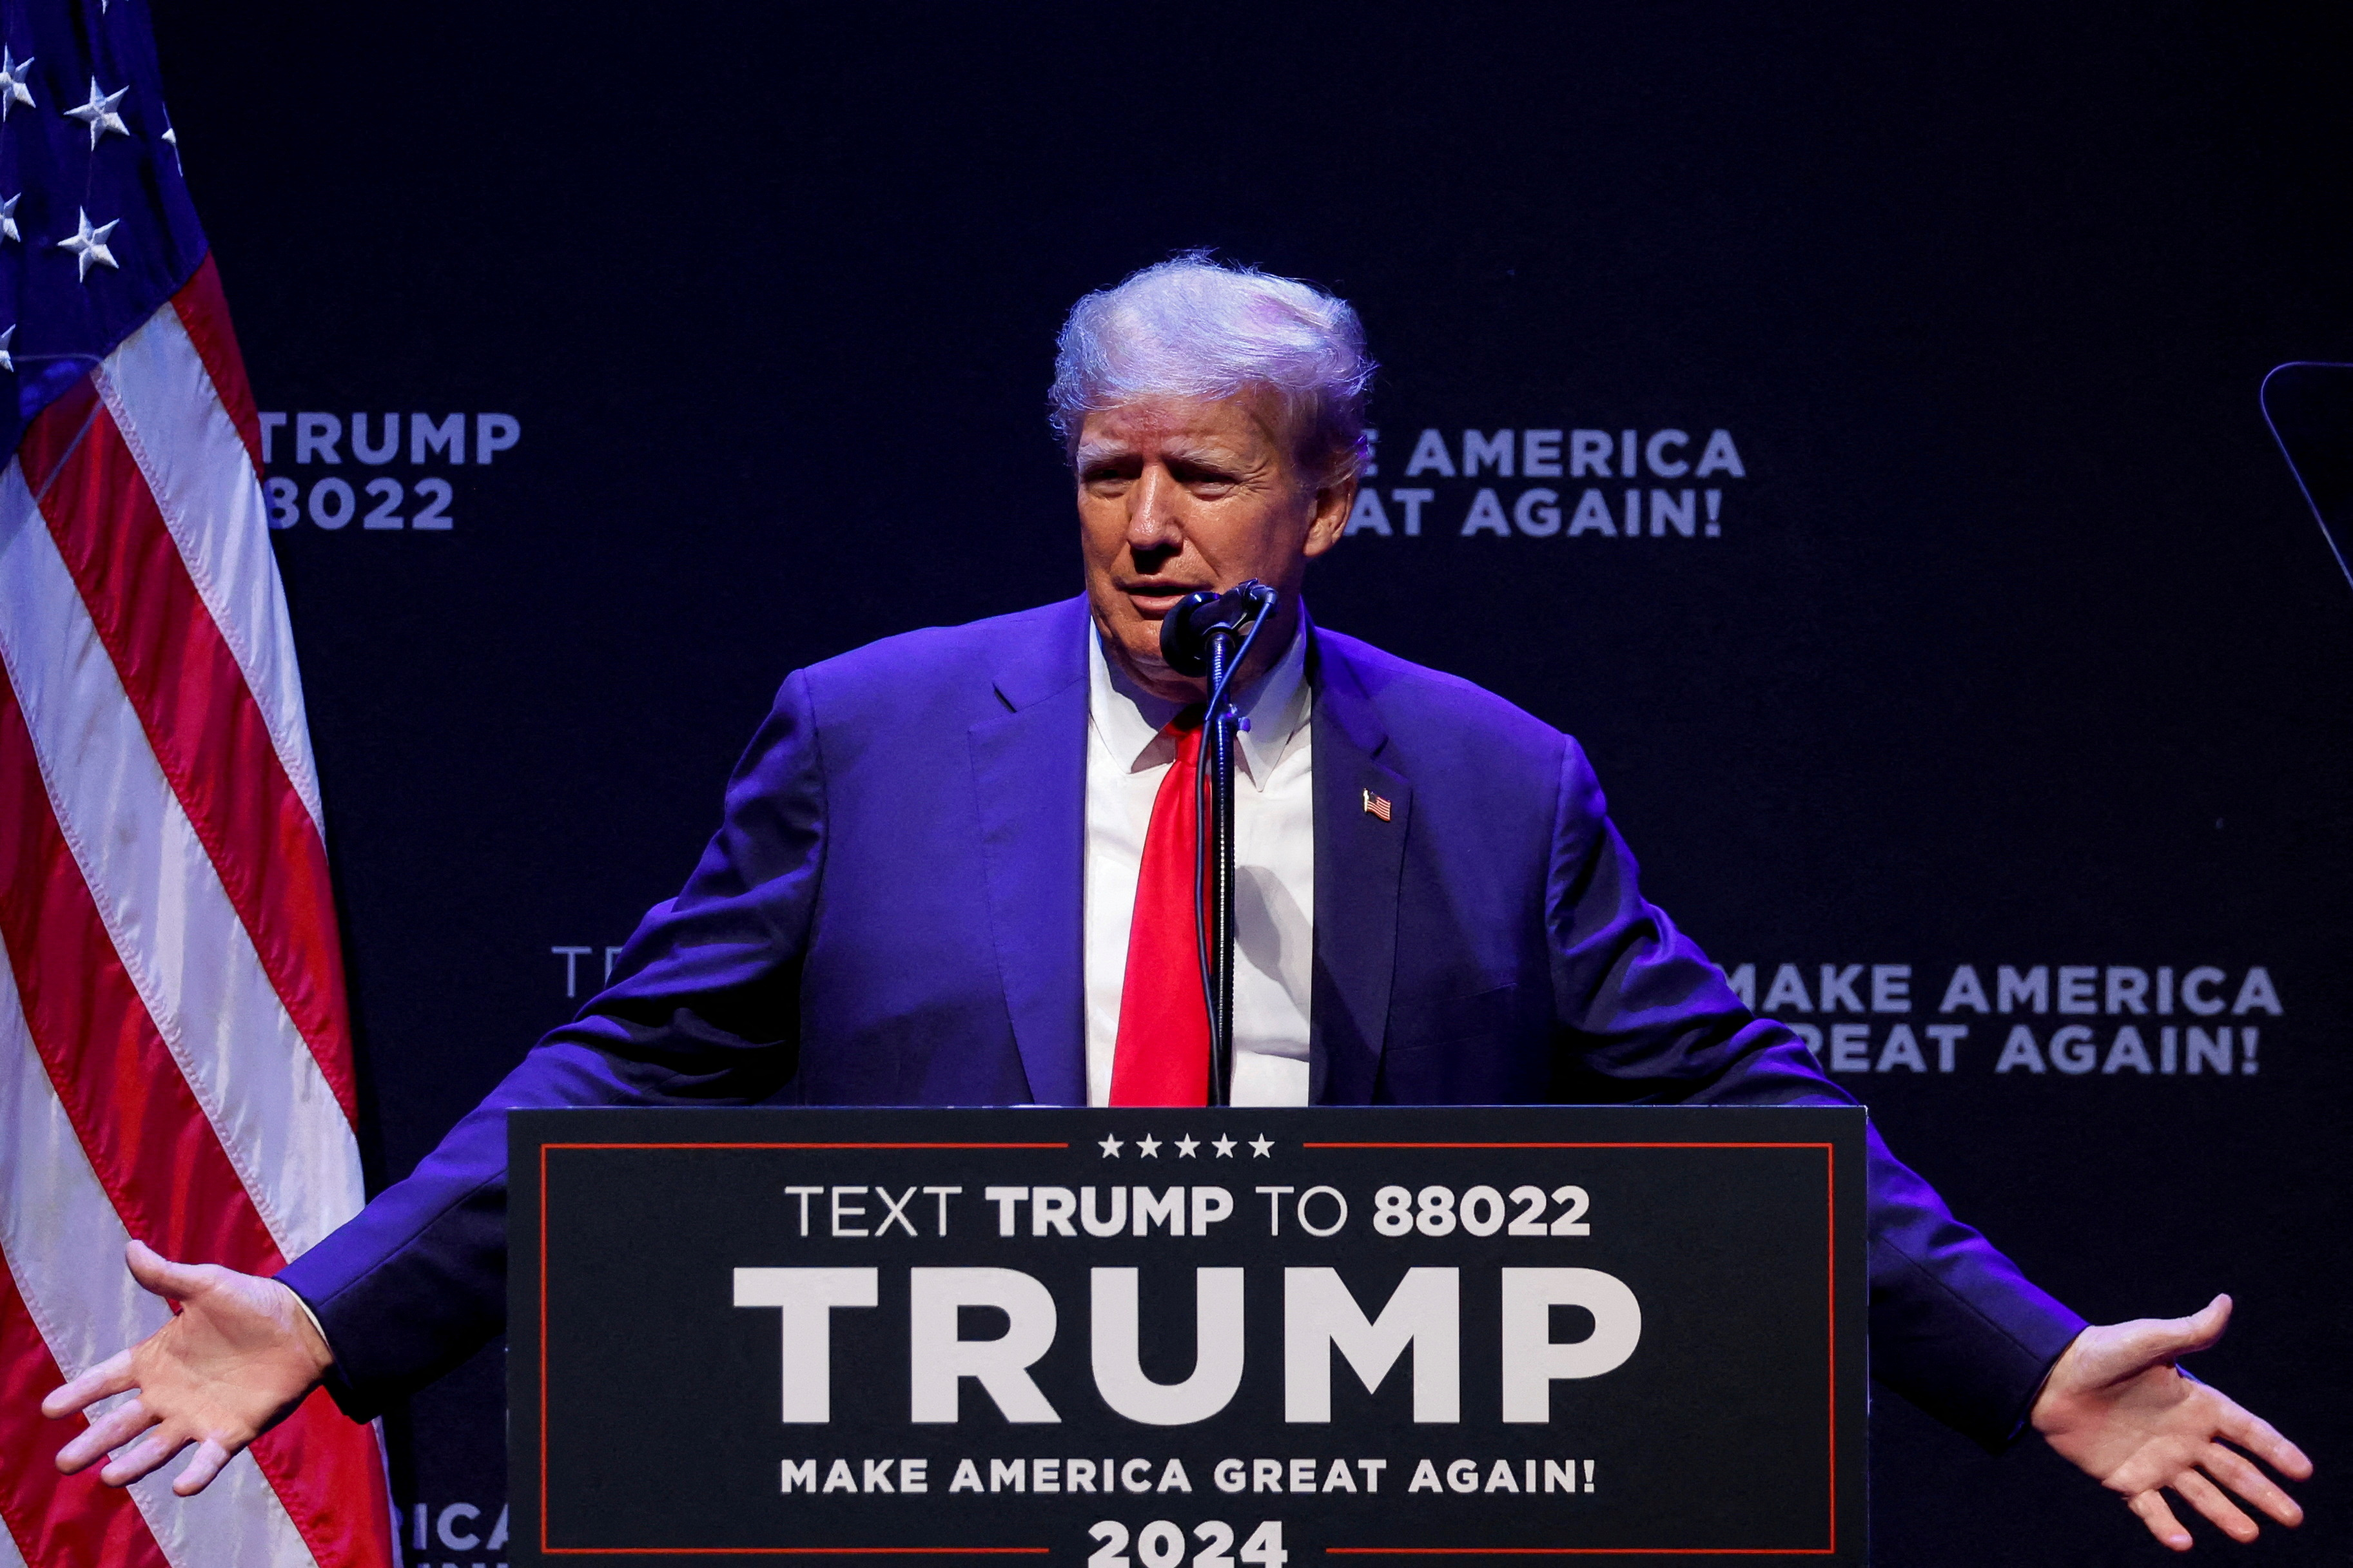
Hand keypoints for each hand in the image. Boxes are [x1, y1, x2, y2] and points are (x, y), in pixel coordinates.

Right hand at [41, 1240, 332, 1495]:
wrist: (304, 1325)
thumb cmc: (252, 1303)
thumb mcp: (206, 1285)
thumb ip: (167, 1276)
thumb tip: (131, 1247)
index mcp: (156, 1360)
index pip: (107, 1379)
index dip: (80, 1392)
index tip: (50, 1409)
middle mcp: (169, 1395)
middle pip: (121, 1423)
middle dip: (92, 1442)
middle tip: (65, 1462)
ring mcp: (197, 1417)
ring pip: (156, 1448)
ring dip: (133, 1464)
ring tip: (109, 1477)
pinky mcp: (231, 1432)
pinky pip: (209, 1459)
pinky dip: (196, 1473)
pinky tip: (181, 1486)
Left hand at [2033, 1294, 2310, 1550]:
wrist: (2047, 1376)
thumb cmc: (2099, 1352)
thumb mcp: (2147, 1340)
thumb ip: (2188, 1331)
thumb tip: (2225, 1302)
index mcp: (2195, 1404)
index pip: (2246, 1430)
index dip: (2275, 1449)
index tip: (2304, 1471)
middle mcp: (2183, 1438)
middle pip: (2234, 1470)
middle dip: (2264, 1493)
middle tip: (2294, 1517)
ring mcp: (2157, 1461)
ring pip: (2201, 1495)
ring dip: (2225, 1515)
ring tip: (2250, 1534)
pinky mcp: (2125, 1479)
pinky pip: (2151, 1509)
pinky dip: (2165, 1526)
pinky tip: (2181, 1542)